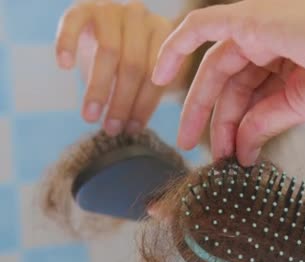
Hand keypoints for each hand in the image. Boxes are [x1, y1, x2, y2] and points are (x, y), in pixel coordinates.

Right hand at [55, 0, 173, 135]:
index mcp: (163, 33)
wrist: (104, 28)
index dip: (145, 104)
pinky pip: (74, 23)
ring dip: (98, 88)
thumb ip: (143, 93)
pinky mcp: (84, 6)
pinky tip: (65, 66)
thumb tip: (132, 129)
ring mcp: (112, 9)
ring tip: (90, 116)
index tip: (132, 130)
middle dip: (122, 102)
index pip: (156, 74)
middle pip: (133, 65)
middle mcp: (140, 17)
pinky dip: (68, 44)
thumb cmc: (128, 58)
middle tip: (111, 128)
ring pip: (109, 51)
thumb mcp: (142, 74)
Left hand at [151, 0, 304, 163]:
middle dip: (211, 116)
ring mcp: (265, 25)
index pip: (254, 92)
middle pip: (231, 81)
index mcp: (295, 58)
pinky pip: (203, 26)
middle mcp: (278, 39)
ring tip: (192, 139)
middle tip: (195, 148)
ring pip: (218, 65)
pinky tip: (159, 74)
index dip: (236, 123)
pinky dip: (177, 45)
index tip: (228, 153)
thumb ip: (270, 118)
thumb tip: (242, 145)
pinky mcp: (255, 17)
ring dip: (199, 101)